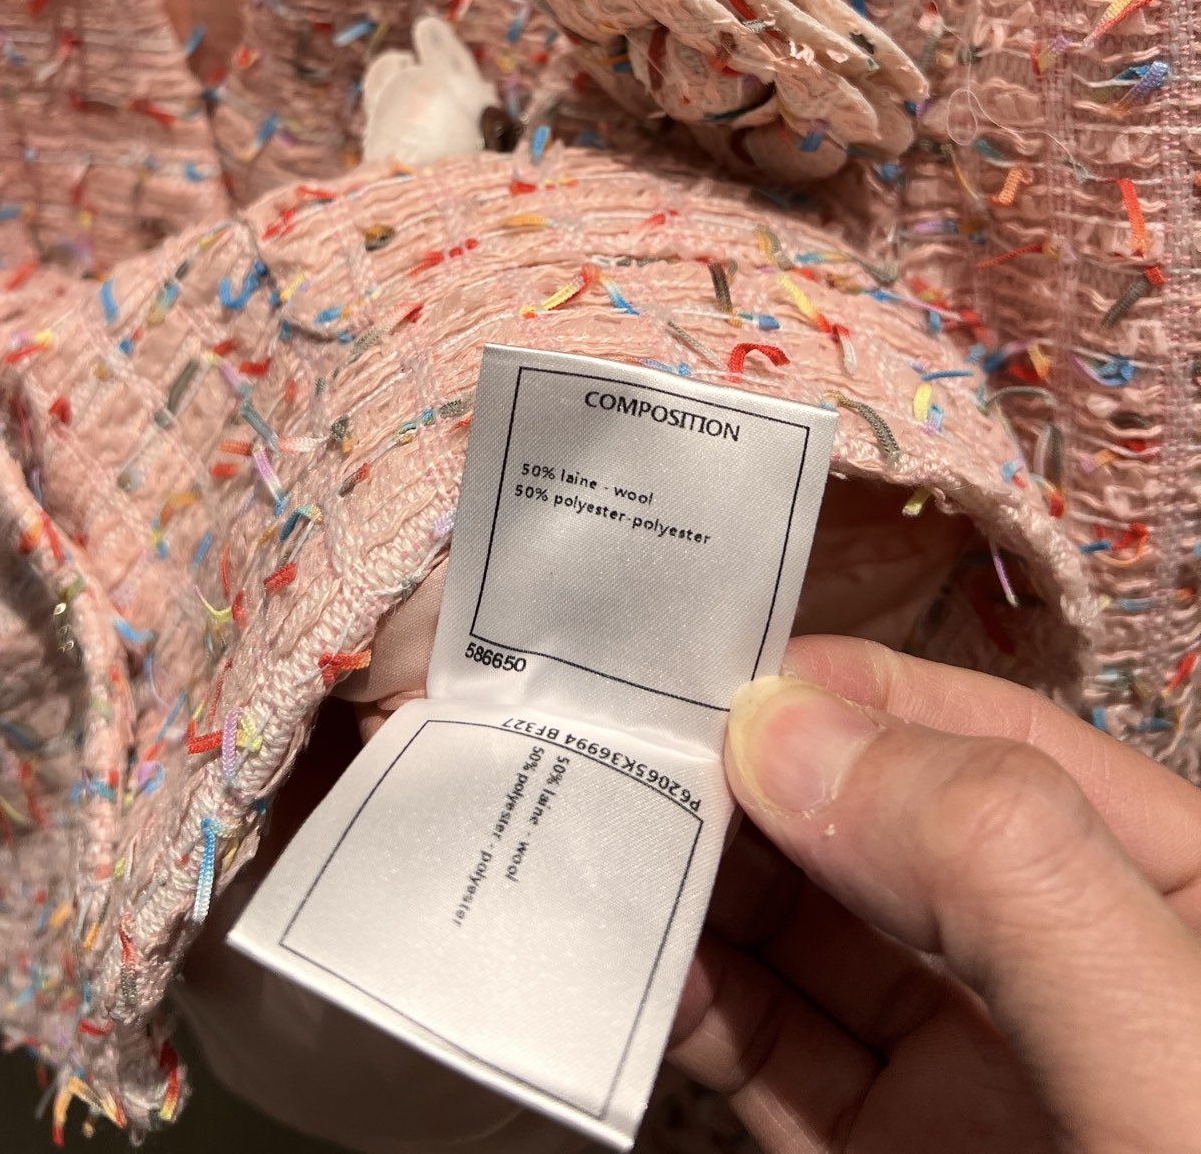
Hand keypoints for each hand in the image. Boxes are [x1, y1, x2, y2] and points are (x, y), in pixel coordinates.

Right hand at [669, 636, 1200, 1153]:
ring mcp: (982, 1079)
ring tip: (608, 826)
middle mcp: (1067, 970)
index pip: (1006, 748)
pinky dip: (698, 1007)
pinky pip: (778, 1062)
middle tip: (631, 740)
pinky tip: (639, 960)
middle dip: (761, 779)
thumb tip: (786, 728)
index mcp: (1176, 899)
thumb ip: (992, 864)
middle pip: (888, 832)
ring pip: (815, 943)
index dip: (864, 695)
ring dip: (708, 883)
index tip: (731, 674)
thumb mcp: (1159, 1037)